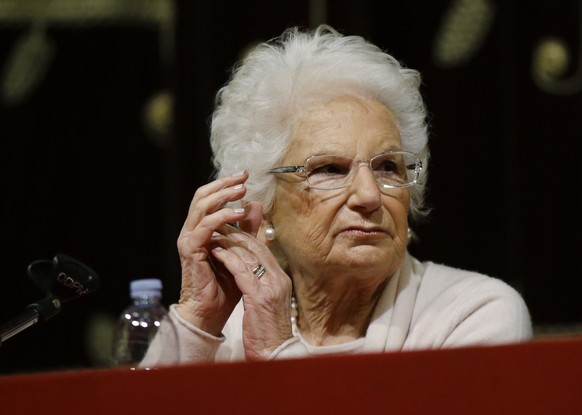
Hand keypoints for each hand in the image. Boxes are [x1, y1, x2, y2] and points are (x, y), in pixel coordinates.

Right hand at [176, 171, 258, 334]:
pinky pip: (206, 227)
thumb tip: (254, 205)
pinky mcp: (191, 250)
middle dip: (223, 185)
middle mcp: (191, 231)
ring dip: (223, 196)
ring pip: (202, 207)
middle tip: (243, 177)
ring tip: (242, 191)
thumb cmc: (225, 285)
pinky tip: (238, 213)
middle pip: (202, 197)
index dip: (224, 185)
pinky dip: (222, 217)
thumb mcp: (241, 250)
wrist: (212, 311)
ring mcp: (189, 240)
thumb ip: (246, 229)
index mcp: (201, 230)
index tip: (245, 177)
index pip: (209, 199)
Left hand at [210, 225, 292, 359]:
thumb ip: (261, 285)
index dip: (245, 236)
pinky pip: (242, 270)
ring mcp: (271, 287)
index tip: (229, 229)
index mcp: (281, 279)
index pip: (263, 250)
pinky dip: (227, 258)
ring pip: (249, 254)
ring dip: (229, 242)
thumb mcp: (266, 303)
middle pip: (257, 247)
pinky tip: (215, 252)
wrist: (274, 355)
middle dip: (236, 233)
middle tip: (219, 225)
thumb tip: (249, 271)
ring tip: (213, 235)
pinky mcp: (260, 297)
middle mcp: (279, 279)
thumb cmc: (267, 332)